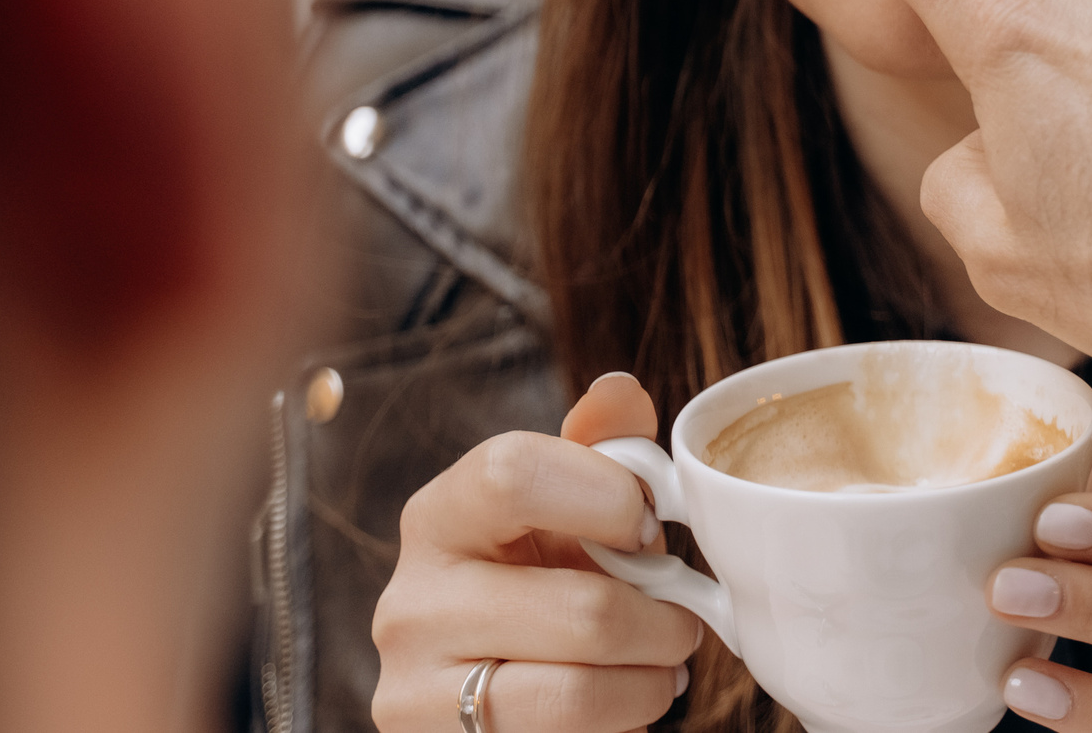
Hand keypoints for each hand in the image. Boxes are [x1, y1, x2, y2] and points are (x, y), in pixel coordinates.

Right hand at [371, 374, 700, 732]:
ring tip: (658, 667)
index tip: (649, 527)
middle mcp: (410, 600)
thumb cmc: (544, 587)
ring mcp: (414, 688)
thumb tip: (619, 391)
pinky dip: (619, 724)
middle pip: (579, 608)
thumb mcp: (570, 517)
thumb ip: (599, 453)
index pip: (513, 472)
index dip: (608, 495)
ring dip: (650, 683)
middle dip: (661, 619)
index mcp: (441, 515)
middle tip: (681, 621)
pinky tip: (618, 706)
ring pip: (579, 692)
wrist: (490, 699)